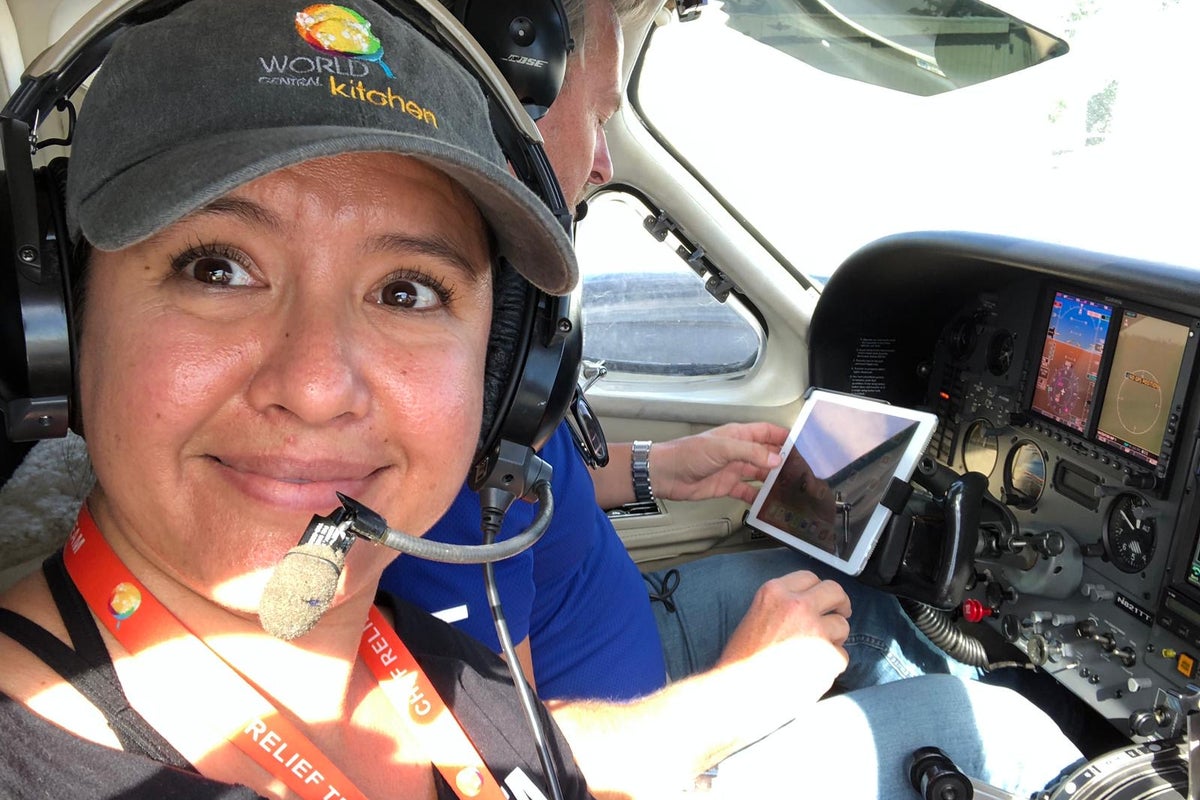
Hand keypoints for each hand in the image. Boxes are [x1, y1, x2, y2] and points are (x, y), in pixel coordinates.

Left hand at [652, 422, 788, 503]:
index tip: (801, 443)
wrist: (666, 474)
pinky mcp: (727, 486)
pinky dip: (758, 496)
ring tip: (790, 486)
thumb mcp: (722, 448)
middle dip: (783, 460)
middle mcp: (738, 451)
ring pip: (760, 473)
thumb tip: (775, 458)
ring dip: (773, 479)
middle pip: (766, 453)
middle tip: (801, 469)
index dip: (783, 436)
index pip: (766, 432)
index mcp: (738, 435)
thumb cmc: (687, 454)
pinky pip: (748, 491)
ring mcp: (733, 469)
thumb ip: (751, 453)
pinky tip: (768, 501)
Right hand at [716, 570, 850, 696]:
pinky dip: (831, 666)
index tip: (823, 599)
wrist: (739, 692)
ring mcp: (815, 629)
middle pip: (834, 591)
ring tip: (812, 655)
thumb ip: (780, 605)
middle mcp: (797, 605)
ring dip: (833, 640)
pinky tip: (812, 673)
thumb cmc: (742, 660)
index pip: (809, 577)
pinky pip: (842, 656)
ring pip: (842, 626)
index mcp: (774, 592)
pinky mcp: (829, 655)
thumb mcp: (754, 616)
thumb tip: (807, 605)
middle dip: (840, 604)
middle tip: (840, 614)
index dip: (818, 590)